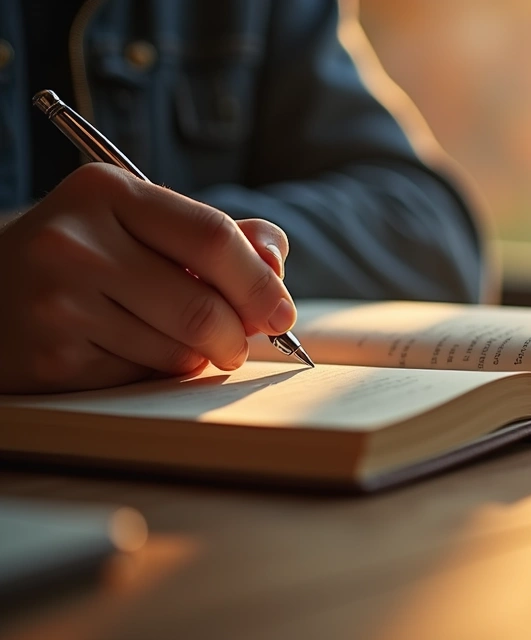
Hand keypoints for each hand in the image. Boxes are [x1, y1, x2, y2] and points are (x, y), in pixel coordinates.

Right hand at [0, 164, 295, 393]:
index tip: (282, 312)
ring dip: (198, 357)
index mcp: (106, 192)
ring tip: (174, 340)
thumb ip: (214, 235)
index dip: (261, 283)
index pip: (213, 238)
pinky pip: (143, 377)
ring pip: (179, 350)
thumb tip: (275, 261)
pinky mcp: (51, 358)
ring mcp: (58, 303)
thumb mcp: (136, 223)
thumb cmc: (78, 258)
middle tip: (240, 343)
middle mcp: (76, 243)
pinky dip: (157, 373)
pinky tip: (129, 352)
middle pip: (205, 307)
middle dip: (240, 335)